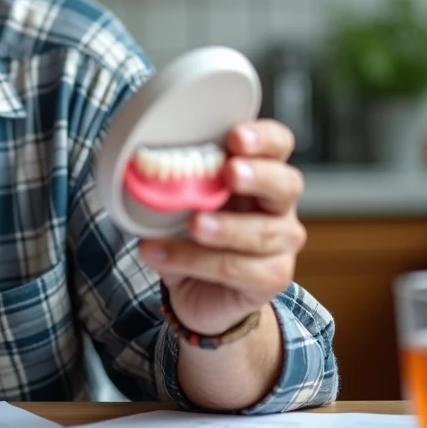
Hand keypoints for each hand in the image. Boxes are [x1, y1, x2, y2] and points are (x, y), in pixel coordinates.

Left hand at [138, 119, 306, 336]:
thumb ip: (174, 182)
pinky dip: (195, 260)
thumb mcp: (178, 200)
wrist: (196, 289)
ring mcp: (280, 243)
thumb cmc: (190, 233)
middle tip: (230, 172)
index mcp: (258, 172)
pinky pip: (237, 268)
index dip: (263, 138)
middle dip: (259, 176)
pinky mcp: (270, 278)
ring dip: (226, 227)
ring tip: (193, 224)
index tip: (235, 137)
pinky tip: (161, 254)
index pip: (278, 144)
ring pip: (264, 232)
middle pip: (287, 184)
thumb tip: (139, 166)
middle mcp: (277, 205)